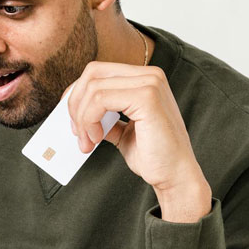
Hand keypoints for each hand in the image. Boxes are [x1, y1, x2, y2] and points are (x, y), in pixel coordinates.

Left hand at [64, 60, 211, 221]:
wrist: (175, 176)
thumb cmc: (153, 156)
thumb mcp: (122, 131)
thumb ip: (104, 116)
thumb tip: (76, 112)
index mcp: (145, 79)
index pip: (99, 72)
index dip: (78, 94)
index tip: (73, 120)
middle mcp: (150, 75)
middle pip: (93, 72)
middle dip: (75, 102)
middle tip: (76, 132)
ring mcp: (150, 83)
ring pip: (94, 87)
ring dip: (82, 117)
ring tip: (87, 141)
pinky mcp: (147, 97)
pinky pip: (101, 99)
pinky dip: (90, 119)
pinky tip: (97, 138)